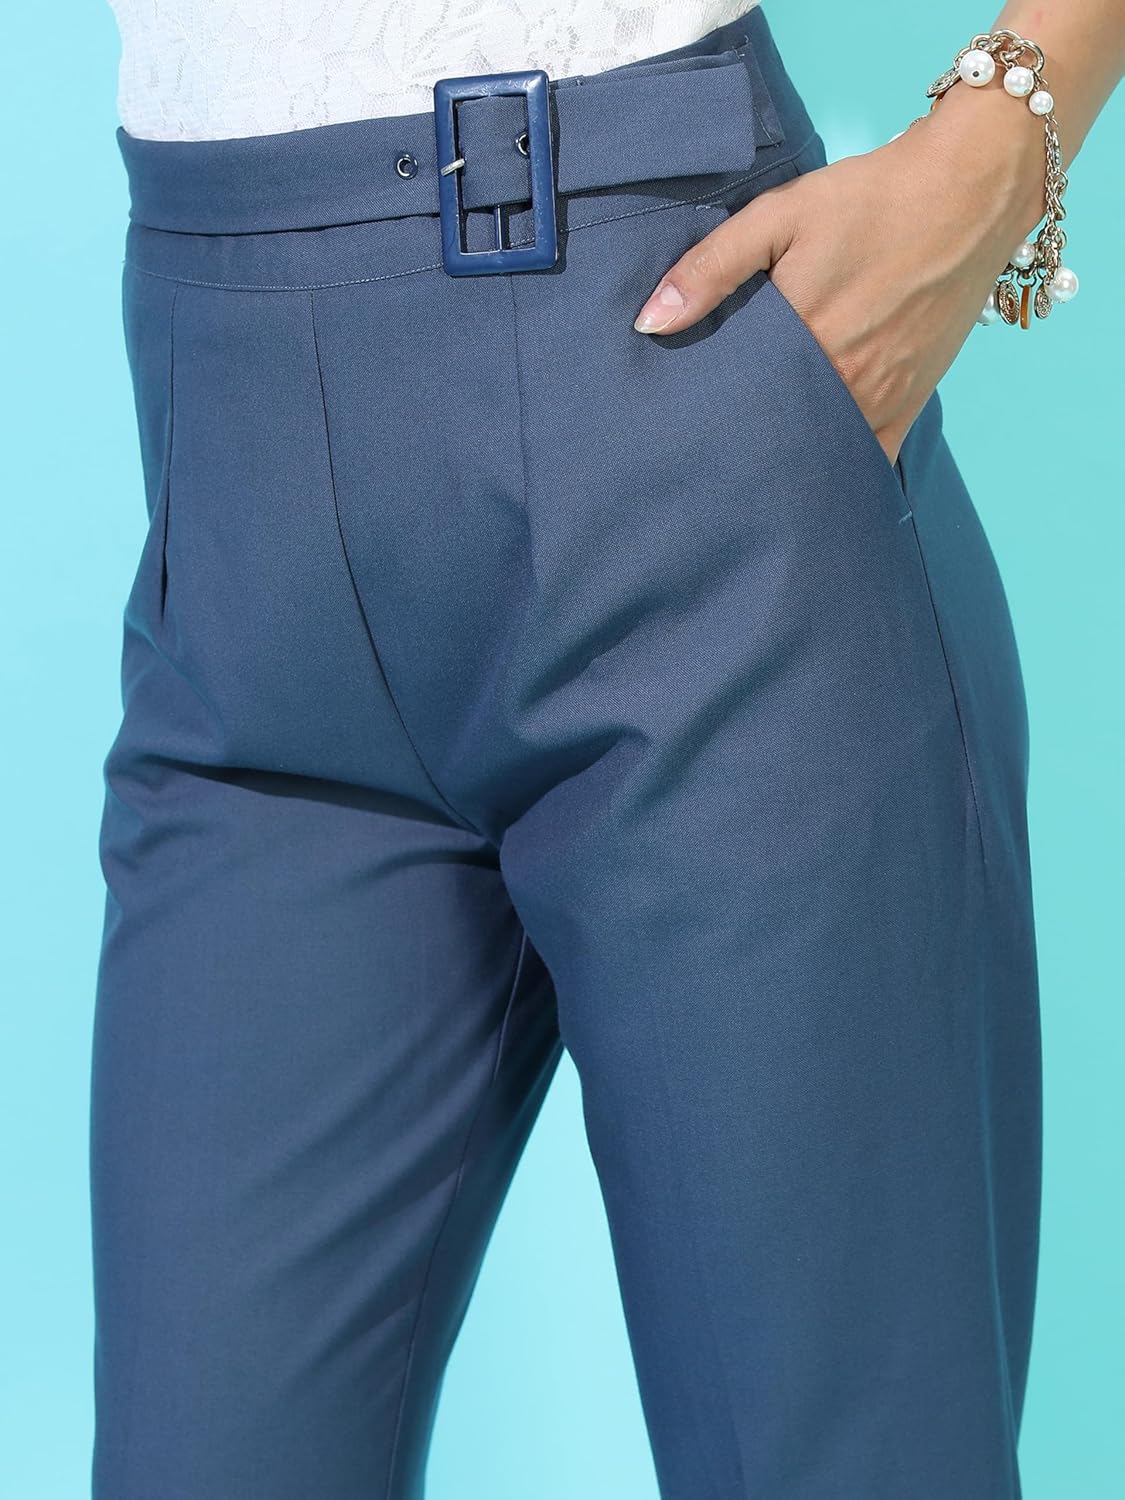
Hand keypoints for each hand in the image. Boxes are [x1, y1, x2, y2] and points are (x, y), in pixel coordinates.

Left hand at [632, 81, 1046, 467]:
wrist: (971, 192)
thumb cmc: (872, 199)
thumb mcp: (782, 216)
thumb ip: (712, 268)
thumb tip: (650, 323)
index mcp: (802, 340)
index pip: (734, 401)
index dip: (702, 416)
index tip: (674, 427)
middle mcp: (842, 383)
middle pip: (773, 433)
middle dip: (737, 443)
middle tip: (701, 452)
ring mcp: (880, 400)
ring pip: (816, 452)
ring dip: (783, 459)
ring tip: (743, 467)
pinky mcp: (909, 405)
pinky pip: (867, 458)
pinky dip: (836, 469)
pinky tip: (806, 479)